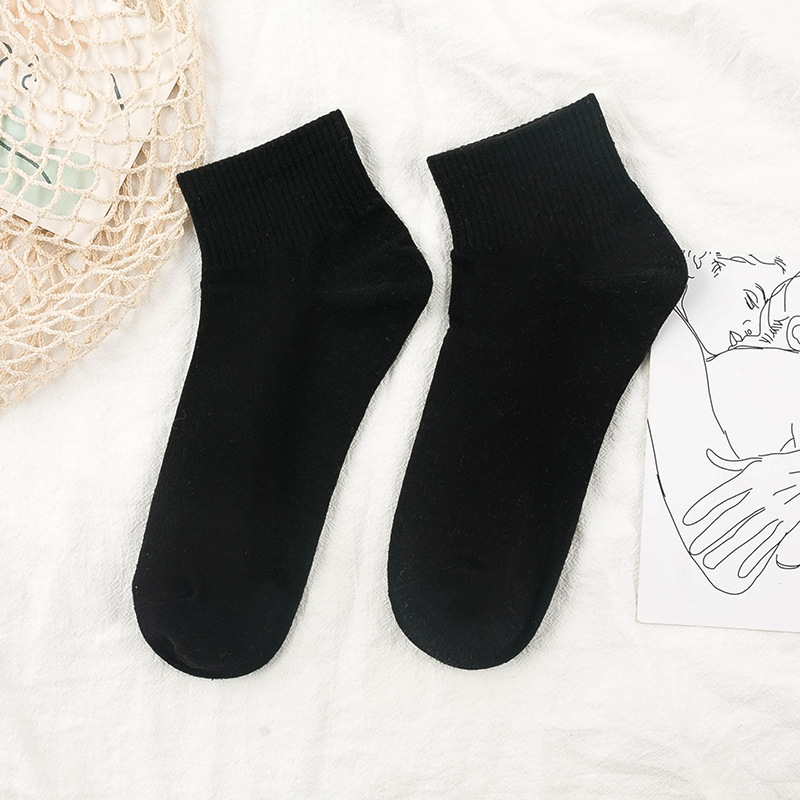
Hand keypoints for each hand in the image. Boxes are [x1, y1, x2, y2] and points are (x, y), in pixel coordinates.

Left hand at [681, 448, 799, 591]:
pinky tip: (743, 570)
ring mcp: (776, 512)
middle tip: (694, 549)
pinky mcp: (788, 523)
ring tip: (710, 562)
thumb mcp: (756, 461)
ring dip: (728, 549)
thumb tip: (709, 454)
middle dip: (711, 535)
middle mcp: (762, 496)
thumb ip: (729, 462)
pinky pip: (769, 543)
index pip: (722, 496)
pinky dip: (756, 558)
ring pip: (748, 534)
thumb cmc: (781, 465)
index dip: (703, 508)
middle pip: (731, 519)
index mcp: (751, 479)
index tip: (687, 521)